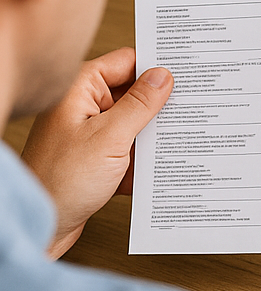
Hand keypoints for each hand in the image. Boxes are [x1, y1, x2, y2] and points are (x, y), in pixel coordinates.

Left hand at [21, 47, 172, 258]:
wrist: (43, 228)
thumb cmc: (61, 182)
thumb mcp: (109, 138)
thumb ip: (139, 104)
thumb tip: (163, 76)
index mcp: (80, 90)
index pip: (127, 62)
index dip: (156, 66)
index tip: (186, 74)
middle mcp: (85, 107)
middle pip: (135, 93)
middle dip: (160, 106)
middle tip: (188, 110)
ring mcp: (92, 132)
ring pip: (137, 122)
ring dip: (154, 135)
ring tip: (175, 143)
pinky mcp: (99, 156)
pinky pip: (132, 147)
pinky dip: (145, 156)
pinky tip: (159, 167)